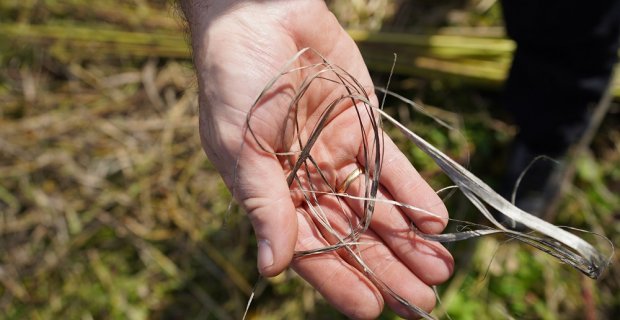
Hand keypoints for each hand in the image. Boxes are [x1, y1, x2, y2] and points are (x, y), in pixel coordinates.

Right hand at [181, 1, 452, 317]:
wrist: (261, 13)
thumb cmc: (235, 79)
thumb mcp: (239, 146)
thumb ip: (262, 204)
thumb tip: (272, 269)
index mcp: (272, 191)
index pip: (309, 248)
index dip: (339, 280)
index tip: (372, 309)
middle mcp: (307, 179)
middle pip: (351, 234)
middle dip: (386, 269)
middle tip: (422, 303)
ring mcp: (337, 153)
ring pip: (376, 206)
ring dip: (408, 240)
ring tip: (441, 271)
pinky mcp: (363, 125)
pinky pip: (390, 164)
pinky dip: (413, 193)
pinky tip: (435, 222)